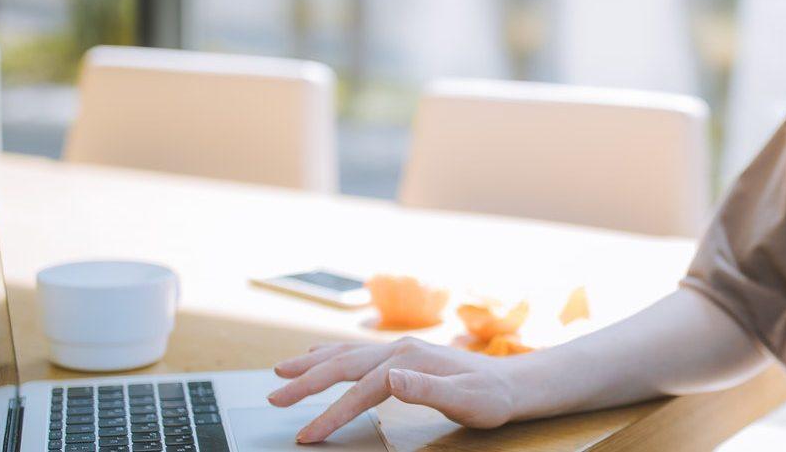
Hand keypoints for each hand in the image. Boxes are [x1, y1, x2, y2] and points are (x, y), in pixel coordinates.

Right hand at [268, 337, 521, 442]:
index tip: (308, 435)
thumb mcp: (465, 400)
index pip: (361, 389)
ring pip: (345, 354)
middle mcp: (399, 349)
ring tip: (280, 372)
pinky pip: (355, 353)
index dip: (332, 413)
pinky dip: (329, 355)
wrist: (512, 383)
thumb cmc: (490, 397)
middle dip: (305, 383)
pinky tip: (315, 356)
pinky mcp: (400, 355)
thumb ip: (427, 389)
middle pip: (342, 364)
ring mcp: (399, 349)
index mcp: (409, 360)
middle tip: (274, 399)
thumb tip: (390, 378)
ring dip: (311, 364)